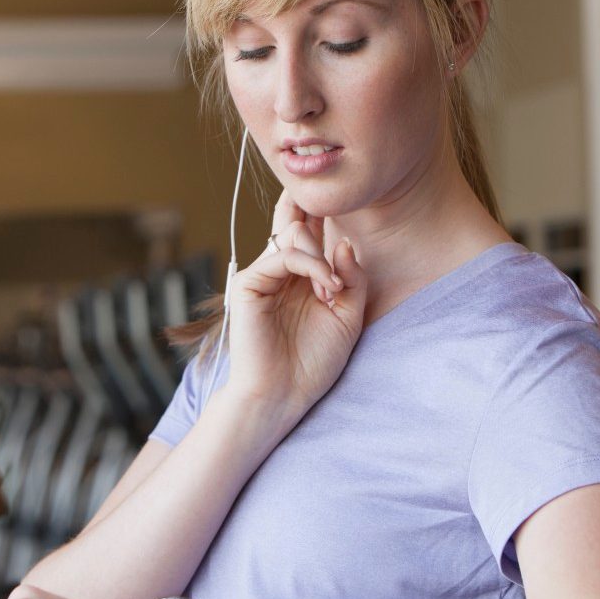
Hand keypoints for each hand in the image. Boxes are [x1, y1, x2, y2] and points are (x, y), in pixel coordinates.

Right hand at [226, 190, 367, 417]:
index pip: (309, 230)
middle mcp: (280, 272)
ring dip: (321, 258)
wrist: (283, 395)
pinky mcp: (248, 284)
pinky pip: (282, 256)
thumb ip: (352, 278)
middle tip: (337, 277)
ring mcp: (262, 276)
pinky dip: (310, 265)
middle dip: (325, 233)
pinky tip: (324, 287)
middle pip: (299, 223)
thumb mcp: (348, 316)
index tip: (347, 203)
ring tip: (331, 290)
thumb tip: (343, 241)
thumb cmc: (313, 363)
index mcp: (301, 277)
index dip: (323, 213)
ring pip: (293, 235)